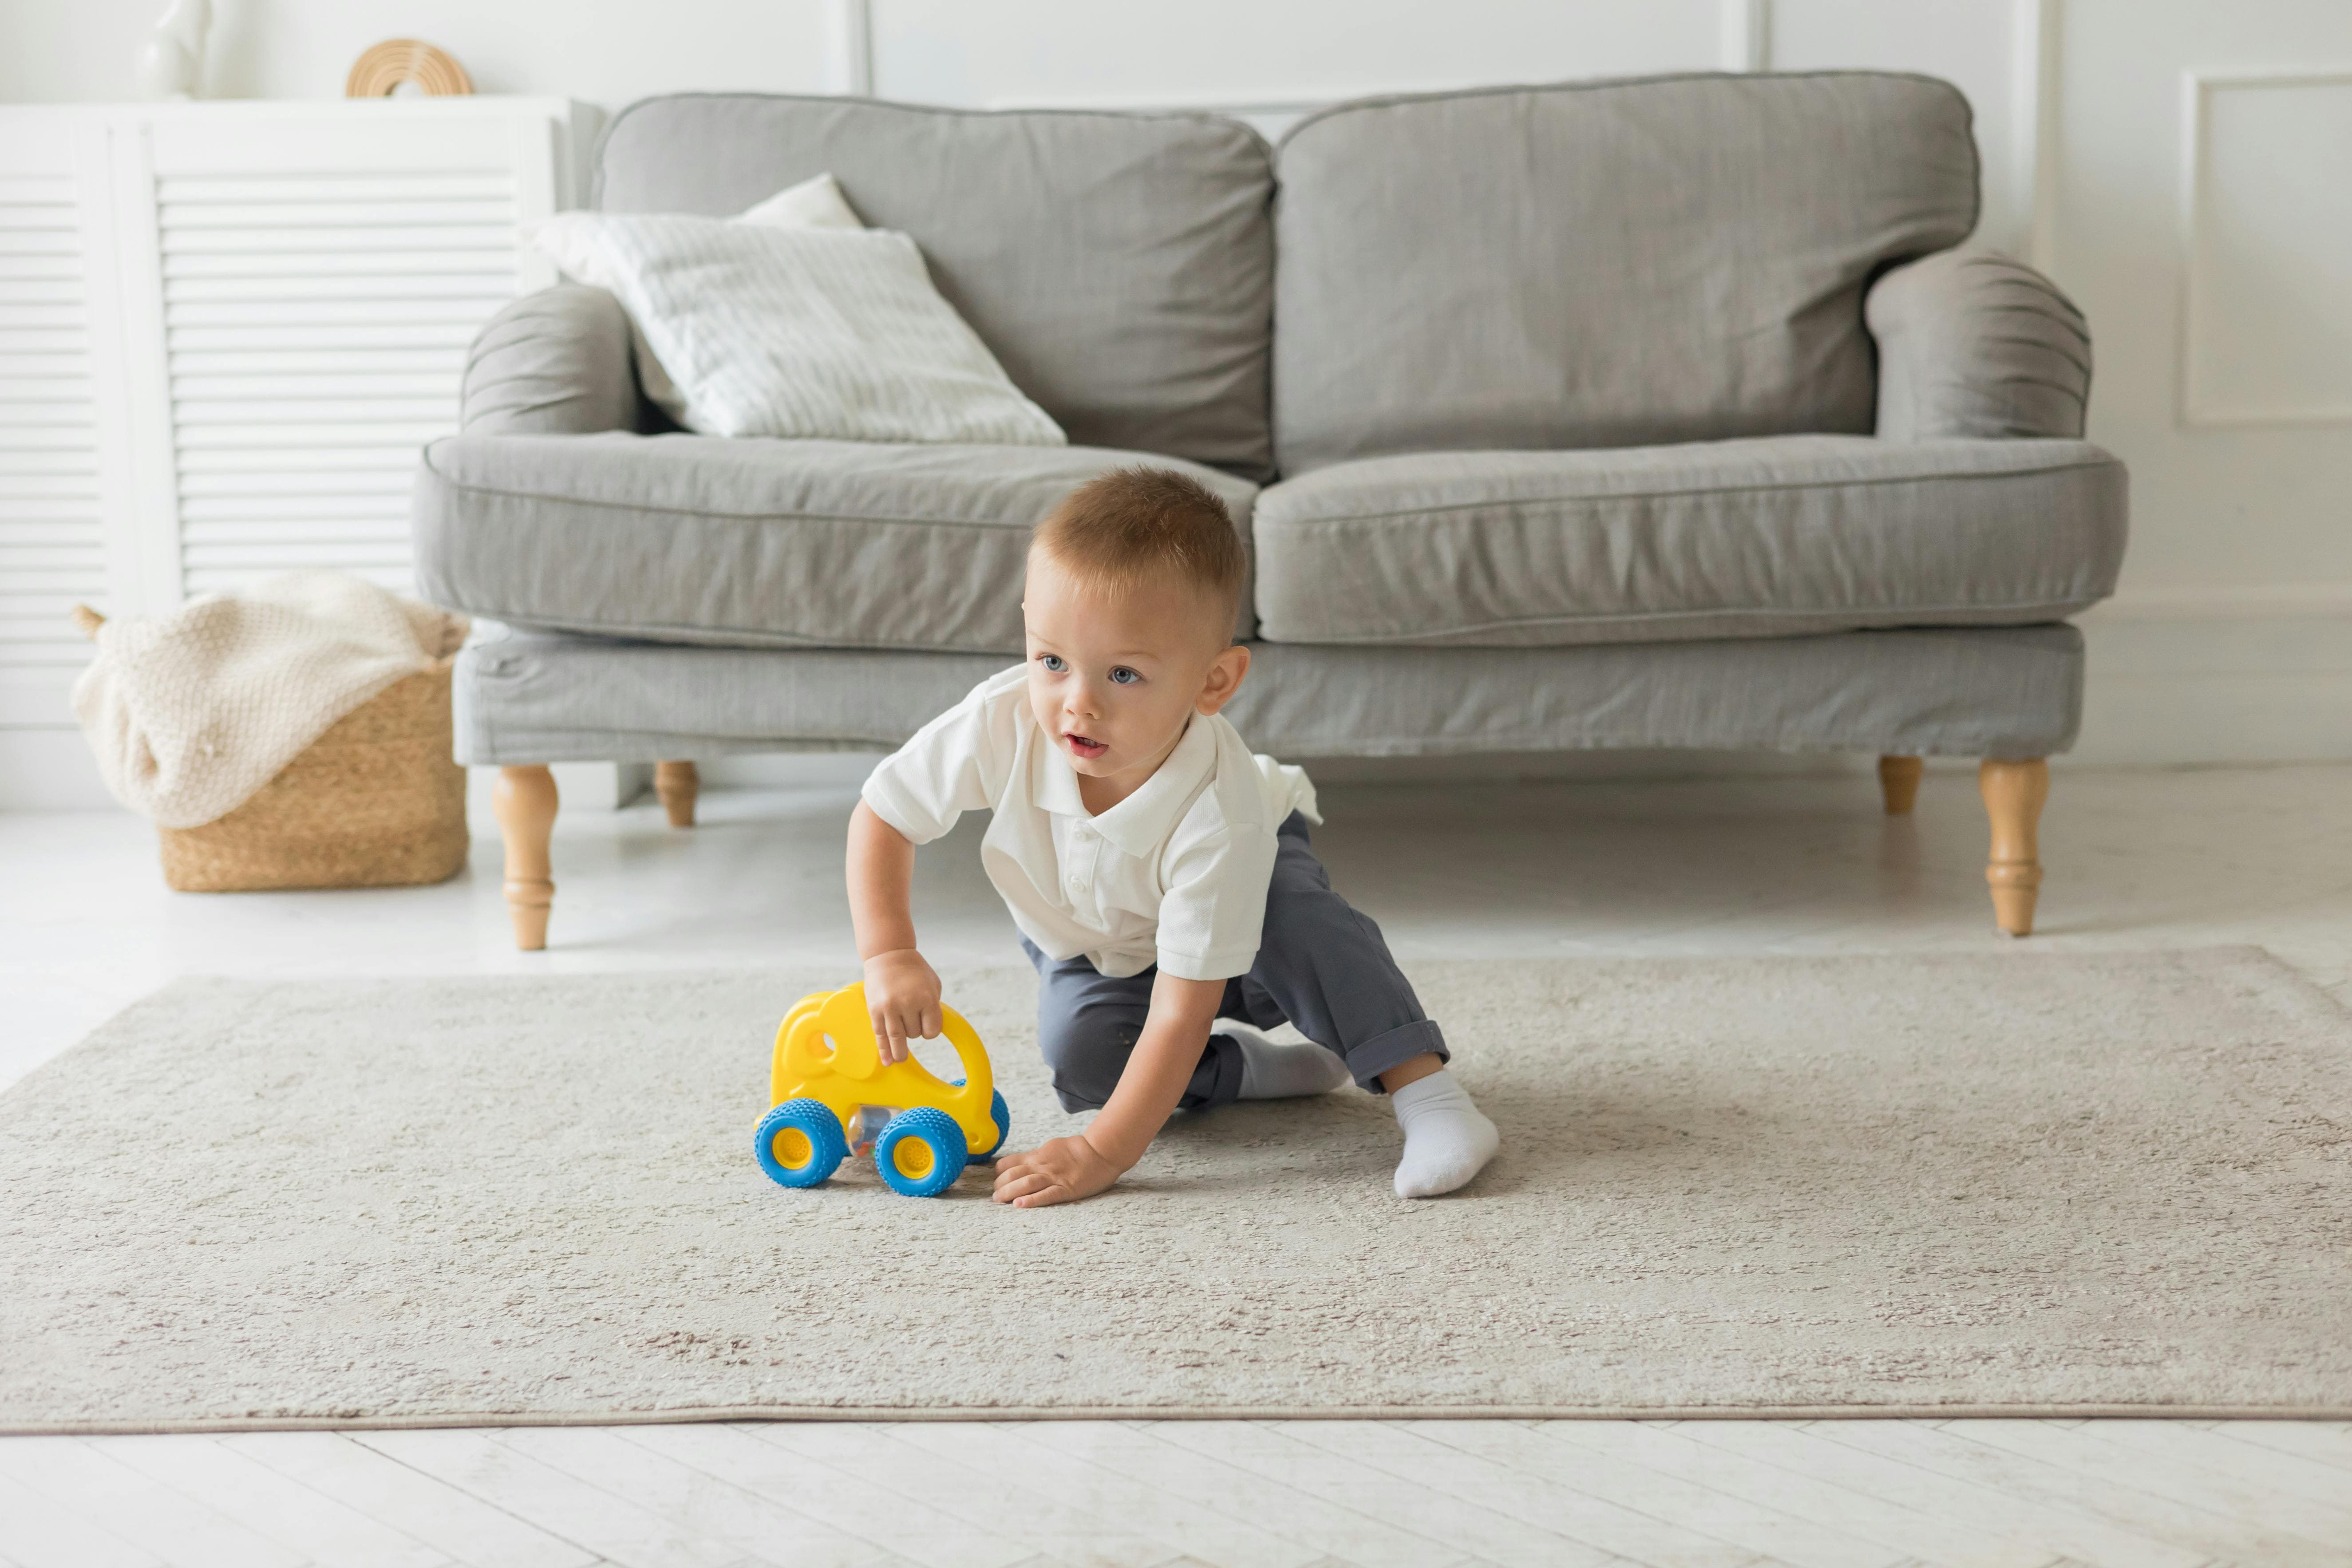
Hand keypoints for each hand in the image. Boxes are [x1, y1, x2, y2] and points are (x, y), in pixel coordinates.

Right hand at [861, 948, 940, 1063]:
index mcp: (926, 997)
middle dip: (915, 1031)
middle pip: (914, 1033)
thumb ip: (933, 1008)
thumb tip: (930, 1032)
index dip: (931, 1030)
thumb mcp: (933, 985)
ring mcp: (889, 1008)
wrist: (888, 955)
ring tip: (900, 1060)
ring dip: (899, 1052)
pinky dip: (884, 1050)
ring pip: (897, 1038)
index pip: (932, 1030)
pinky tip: (887, 1061)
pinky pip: (880, 1035)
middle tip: (911, 1020)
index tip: (927, 1023)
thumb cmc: (915, 971)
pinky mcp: (874, 1010)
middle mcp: (907, 1003)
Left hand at [992, 1134, 1123, 1207]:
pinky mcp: (1066, 1189)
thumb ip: (1036, 1156)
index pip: (1009, 1163)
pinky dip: (1031, 1200)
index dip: (998, 1173)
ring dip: (1009, 1193)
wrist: (1101, 1151)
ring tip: (999, 1201)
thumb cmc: (1078, 1150)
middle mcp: (1042, 1166)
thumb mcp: (1051, 1147)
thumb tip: (1021, 1163)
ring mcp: (1054, 1177)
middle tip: (995, 1197)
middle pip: (1013, 1174)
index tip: (996, 1182)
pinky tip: (1019, 1205)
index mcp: (1038, 1156)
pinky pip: (1046, 1195)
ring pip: (1025, 1184)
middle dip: (1000, 1186)